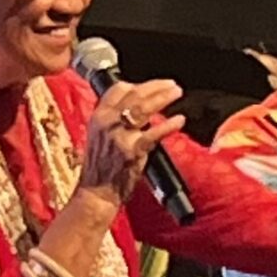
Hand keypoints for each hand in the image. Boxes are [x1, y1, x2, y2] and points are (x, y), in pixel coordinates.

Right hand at [76, 77, 185, 205]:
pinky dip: (168, 125)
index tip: (153, 86)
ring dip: (163, 98)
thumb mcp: (98, 135)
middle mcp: (107, 122)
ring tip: (177, 93)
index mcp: (98, 116)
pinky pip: (154, 133)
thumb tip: (136, 105)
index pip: (118, 89)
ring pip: (144, 108)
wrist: (97, 192)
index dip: (138, 84)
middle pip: (134, 94)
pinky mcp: (132, 150)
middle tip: (172, 85)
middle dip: (156, 87)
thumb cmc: (100, 167)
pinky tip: (179, 120)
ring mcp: (119, 136)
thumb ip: (113, 118)